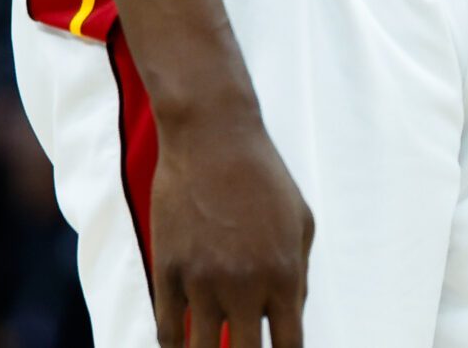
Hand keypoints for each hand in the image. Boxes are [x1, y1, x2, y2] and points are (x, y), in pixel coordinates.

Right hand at [151, 107, 312, 347]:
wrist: (214, 139)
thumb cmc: (265, 179)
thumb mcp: (301, 222)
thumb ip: (298, 274)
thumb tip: (289, 318)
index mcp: (285, 273)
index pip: (289, 345)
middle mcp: (246, 284)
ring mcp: (203, 280)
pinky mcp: (168, 271)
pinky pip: (167, 330)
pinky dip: (174, 346)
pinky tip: (180, 346)